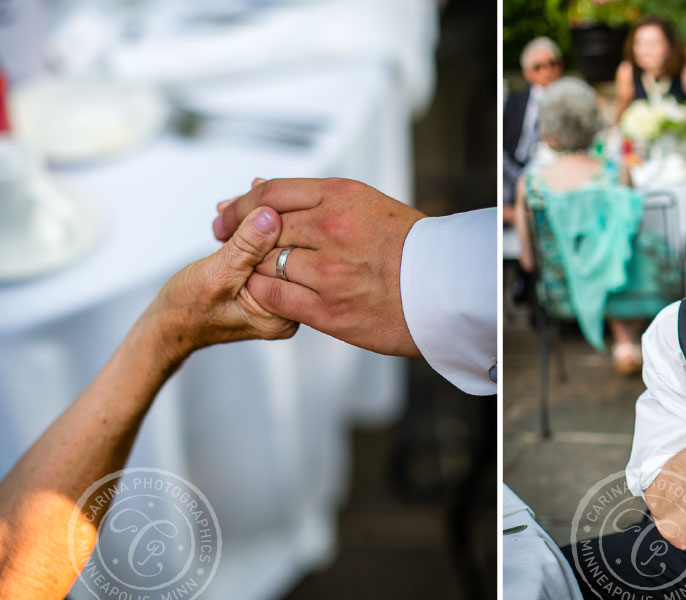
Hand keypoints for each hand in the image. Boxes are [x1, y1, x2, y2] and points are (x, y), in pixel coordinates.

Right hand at [149, 206, 297, 360]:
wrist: (170, 324)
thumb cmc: (186, 310)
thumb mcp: (215, 275)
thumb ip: (246, 248)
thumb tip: (271, 216)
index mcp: (282, 316)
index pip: (295, 260)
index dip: (279, 224)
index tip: (259, 203)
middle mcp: (288, 309)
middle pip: (290, 253)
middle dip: (266, 221)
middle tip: (236, 205)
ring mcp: (279, 297)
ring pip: (277, 249)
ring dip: (255, 224)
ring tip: (228, 211)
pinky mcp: (267, 286)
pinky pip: (266, 254)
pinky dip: (251, 235)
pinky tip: (235, 220)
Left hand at [213, 178, 424, 356]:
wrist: (447, 290)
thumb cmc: (409, 247)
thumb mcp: (367, 206)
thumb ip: (315, 199)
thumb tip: (257, 186)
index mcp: (343, 196)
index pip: (272, 193)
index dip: (242, 204)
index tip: (225, 212)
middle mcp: (332, 228)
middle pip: (263, 227)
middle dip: (235, 233)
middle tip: (221, 237)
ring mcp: (330, 270)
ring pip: (265, 263)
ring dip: (253, 266)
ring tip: (249, 267)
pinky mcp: (329, 309)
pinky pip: (275, 297)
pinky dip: (263, 293)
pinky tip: (262, 291)